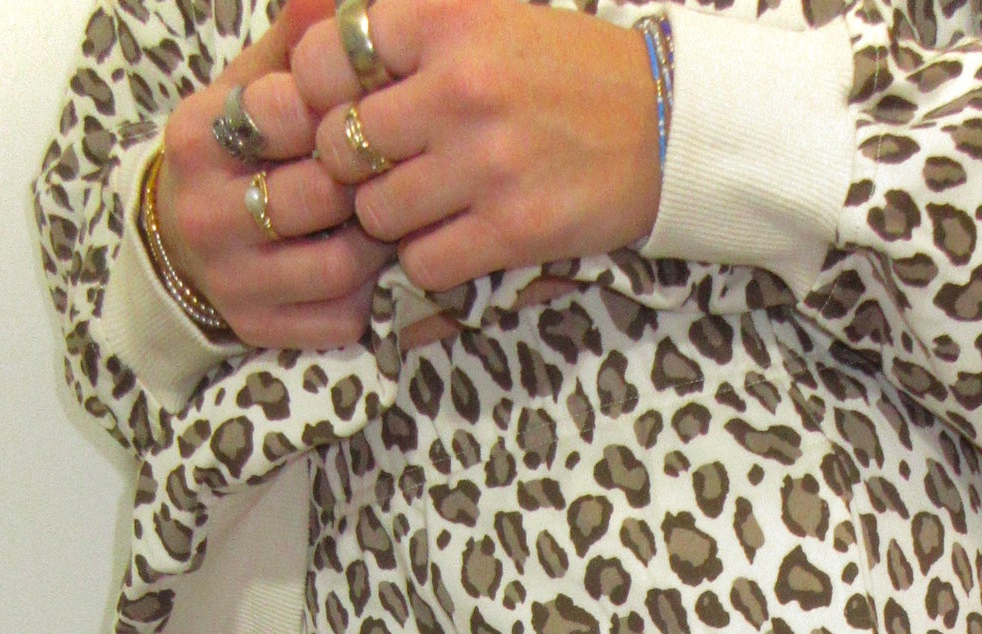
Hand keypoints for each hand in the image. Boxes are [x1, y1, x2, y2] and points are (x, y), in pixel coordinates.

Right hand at [154, 0, 393, 347]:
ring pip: (338, 266)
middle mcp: (204, 213)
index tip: (355, 111)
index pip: (280, 115)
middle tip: (393, 171)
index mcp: (199, 138)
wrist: (188, 242)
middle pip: (318, 195)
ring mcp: (231, 281)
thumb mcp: (253, 87)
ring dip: (378, 242)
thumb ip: (294, 47)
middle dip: (366, 181)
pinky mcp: (259, 330)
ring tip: (386, 217)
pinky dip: (369, 295)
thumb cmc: (242, 152)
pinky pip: (339, 319)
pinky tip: (369, 268)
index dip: (333, 111)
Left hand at [290, 0, 661, 297]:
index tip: (345, 108)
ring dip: (389, 219)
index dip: (321, 93)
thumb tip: (319, 58)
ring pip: (377, 212)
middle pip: (343, 145)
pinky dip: (427, 259)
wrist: (663, 124)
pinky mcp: (513, 229)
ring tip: (424, 203)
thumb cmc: (563, 70)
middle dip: (353, 165)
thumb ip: (409, 26)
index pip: (329, 60)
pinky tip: (454, 236)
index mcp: (449, 21)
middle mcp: (462, 88)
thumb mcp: (486, 13)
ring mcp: (487, 164)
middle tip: (382, 167)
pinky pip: (423, 262)